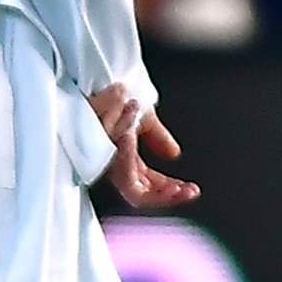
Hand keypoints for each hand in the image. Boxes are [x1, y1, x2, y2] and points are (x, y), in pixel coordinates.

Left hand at [94, 88, 197, 208]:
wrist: (92, 86)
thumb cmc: (114, 102)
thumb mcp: (143, 118)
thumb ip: (158, 137)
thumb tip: (174, 154)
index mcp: (125, 161)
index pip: (148, 187)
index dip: (170, 191)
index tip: (191, 190)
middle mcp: (113, 164)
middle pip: (139, 194)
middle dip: (167, 195)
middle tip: (189, 192)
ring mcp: (102, 156)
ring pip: (128, 182)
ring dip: (155, 182)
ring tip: (177, 182)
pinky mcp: (89, 142)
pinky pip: (109, 153)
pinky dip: (125, 148)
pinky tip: (132, 136)